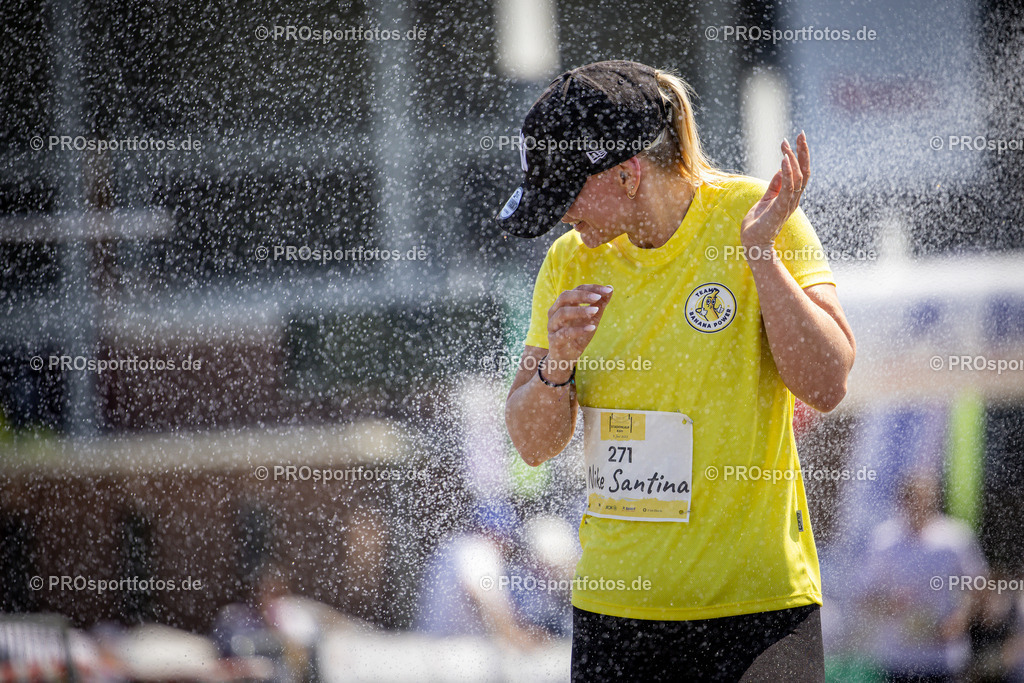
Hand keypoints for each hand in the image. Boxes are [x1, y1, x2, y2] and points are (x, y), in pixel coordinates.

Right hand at [545, 284, 612, 381]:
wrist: (566, 358)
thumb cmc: (578, 336)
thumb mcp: (592, 319)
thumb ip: (599, 305)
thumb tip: (610, 288)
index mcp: (564, 304)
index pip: (576, 290)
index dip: (591, 288)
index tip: (607, 290)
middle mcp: (555, 312)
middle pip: (565, 297)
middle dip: (582, 295)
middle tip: (598, 297)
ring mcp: (552, 326)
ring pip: (562, 313)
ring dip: (579, 311)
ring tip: (596, 311)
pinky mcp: (553, 341)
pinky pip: (564, 333)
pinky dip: (578, 330)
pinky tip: (591, 327)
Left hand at [741, 132, 809, 248]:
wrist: (753, 241)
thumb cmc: (758, 222)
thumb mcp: (767, 198)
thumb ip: (775, 185)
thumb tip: (780, 169)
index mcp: (791, 196)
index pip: (801, 172)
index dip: (801, 155)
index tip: (796, 138)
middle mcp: (794, 199)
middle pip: (804, 172)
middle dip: (803, 152)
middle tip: (801, 134)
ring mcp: (788, 204)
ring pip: (797, 179)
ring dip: (793, 160)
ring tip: (787, 146)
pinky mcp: (779, 209)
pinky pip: (787, 189)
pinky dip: (787, 174)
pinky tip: (784, 161)